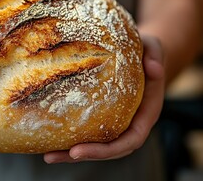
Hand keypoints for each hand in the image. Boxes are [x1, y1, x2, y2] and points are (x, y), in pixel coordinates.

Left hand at [43, 35, 164, 162]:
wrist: (140, 55)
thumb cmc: (146, 52)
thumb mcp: (153, 47)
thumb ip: (155, 55)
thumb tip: (154, 69)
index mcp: (145, 113)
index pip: (130, 140)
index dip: (106, 150)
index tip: (80, 151)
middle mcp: (130, 123)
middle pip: (109, 149)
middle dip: (82, 155)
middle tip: (51, 156)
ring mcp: (116, 122)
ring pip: (96, 145)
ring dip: (71, 153)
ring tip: (47, 156)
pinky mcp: (102, 117)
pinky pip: (89, 132)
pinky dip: (71, 138)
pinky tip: (50, 140)